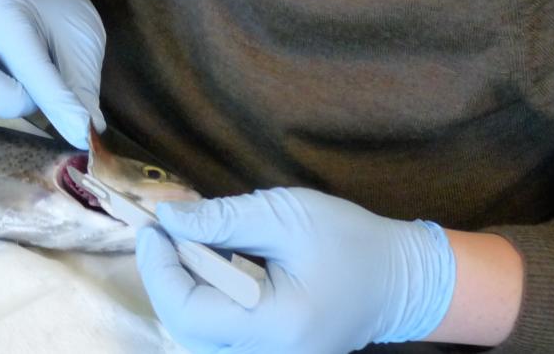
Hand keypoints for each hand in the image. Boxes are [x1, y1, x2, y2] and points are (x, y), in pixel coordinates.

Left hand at [137, 188, 455, 353]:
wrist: (401, 280)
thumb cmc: (350, 241)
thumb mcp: (284, 215)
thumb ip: (221, 219)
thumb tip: (166, 219)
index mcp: (276, 325)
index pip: (190, 311)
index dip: (159, 270)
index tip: (152, 228)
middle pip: (187, 329)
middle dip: (167, 278)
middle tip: (167, 233)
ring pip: (198, 337)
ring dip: (183, 290)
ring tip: (190, 247)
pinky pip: (219, 337)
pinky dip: (204, 301)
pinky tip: (212, 267)